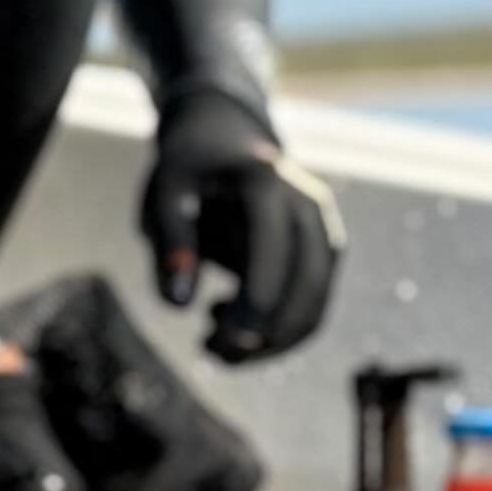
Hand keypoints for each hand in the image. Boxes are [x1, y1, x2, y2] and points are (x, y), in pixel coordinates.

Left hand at [141, 84, 342, 364]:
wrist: (225, 137)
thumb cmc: (189, 169)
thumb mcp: (166, 195)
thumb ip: (171, 244)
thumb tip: (179, 302)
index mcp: (267, 186)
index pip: (273, 258)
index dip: (252, 308)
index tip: (216, 343)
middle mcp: (308, 206)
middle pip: (306, 289)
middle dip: (264, 338)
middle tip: (212, 353)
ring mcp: (324, 228)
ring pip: (314, 307)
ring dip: (271, 343)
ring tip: (214, 345)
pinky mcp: (325, 251)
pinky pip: (311, 305)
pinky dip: (277, 330)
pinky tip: (228, 321)